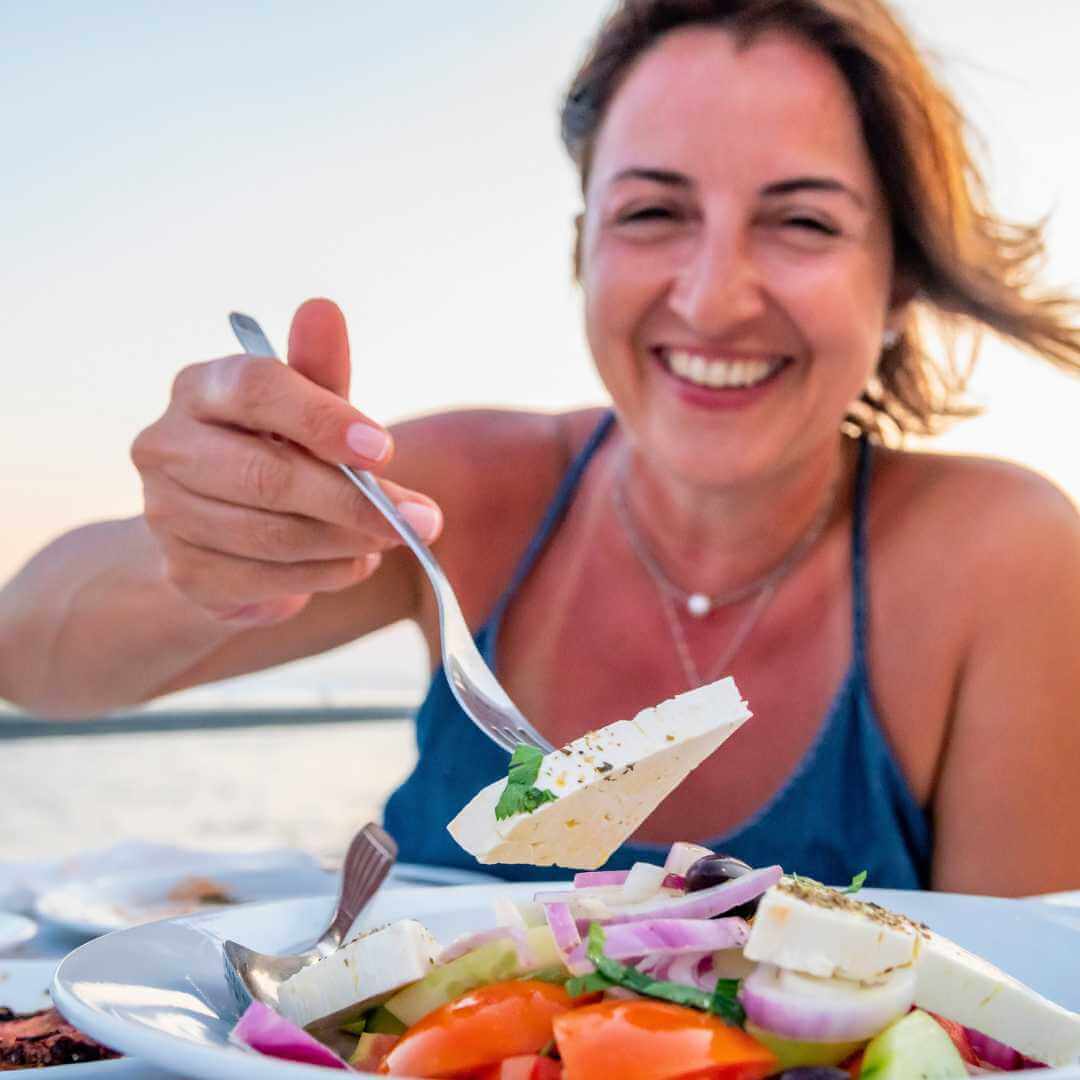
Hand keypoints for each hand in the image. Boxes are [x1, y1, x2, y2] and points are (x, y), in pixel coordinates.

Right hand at [131, 299, 442, 625]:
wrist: (225, 532)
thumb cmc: (278, 451)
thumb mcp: (308, 408)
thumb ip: (321, 370)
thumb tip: (323, 310)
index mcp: (200, 388)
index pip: (256, 389)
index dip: (324, 420)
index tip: (385, 450)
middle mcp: (166, 445)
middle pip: (268, 475)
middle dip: (355, 502)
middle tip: (422, 519)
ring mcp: (167, 513)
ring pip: (274, 535)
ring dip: (350, 541)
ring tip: (394, 536)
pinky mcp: (184, 572)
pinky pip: (271, 580)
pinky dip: (328, 575)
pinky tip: (356, 561)